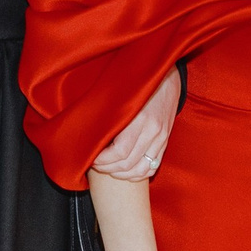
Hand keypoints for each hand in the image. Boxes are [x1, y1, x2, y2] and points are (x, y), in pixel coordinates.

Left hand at [91, 66, 180, 181]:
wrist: (166, 76)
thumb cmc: (138, 83)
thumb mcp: (120, 94)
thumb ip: (107, 113)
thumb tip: (84, 128)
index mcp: (139, 119)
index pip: (119, 152)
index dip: (102, 160)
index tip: (91, 157)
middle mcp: (152, 131)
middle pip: (128, 164)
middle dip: (108, 168)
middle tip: (95, 164)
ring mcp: (161, 138)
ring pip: (140, 169)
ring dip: (122, 175)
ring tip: (109, 170)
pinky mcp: (165, 141)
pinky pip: (152, 167)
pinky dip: (138, 174)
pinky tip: (126, 172)